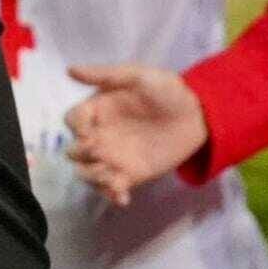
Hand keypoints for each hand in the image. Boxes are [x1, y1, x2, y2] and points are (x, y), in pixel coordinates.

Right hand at [64, 64, 207, 206]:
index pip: (71, 121)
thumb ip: (104, 74)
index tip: (90, 132)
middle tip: (100, 152)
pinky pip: (112, 189)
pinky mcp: (130, 174)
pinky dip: (111, 195)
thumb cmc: (165, 90)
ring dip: (92, 178)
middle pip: (73, 151)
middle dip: (81, 154)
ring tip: (112, 180)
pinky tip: (123, 198)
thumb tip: (69, 70)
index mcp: (96, 110)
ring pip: (86, 172)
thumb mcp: (137, 76)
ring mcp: (114, 156)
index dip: (76, 128)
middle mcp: (100, 134)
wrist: (198, 114)